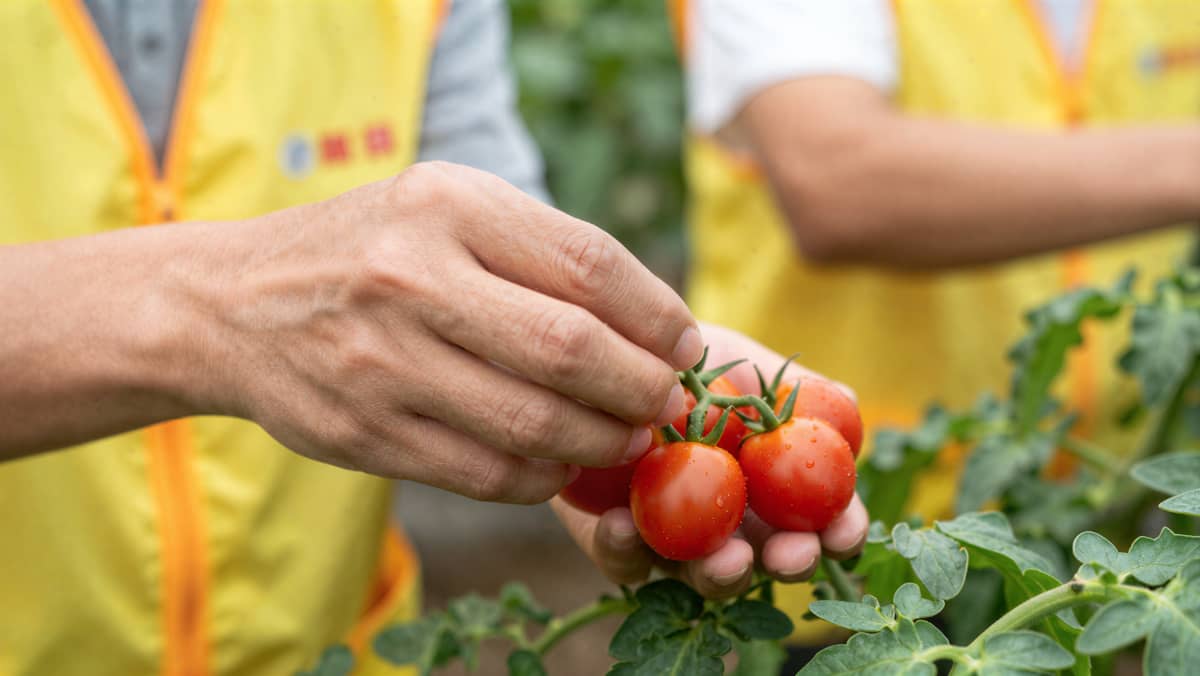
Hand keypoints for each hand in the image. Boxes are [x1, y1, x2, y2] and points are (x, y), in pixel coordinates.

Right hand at [181, 162, 699, 502]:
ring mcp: (383, 362)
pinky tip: (560, 463)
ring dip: (602, 442)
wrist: (233, 305)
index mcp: (447, 206)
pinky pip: (486, 472)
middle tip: (667, 402)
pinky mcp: (366, 434)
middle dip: (642, 387)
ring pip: (533, 424)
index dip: (656, 314)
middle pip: (571, 350)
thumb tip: (656, 323)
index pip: (589, 264)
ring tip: (626, 438)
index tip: (685, 344)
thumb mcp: (446, 209)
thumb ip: (541, 251)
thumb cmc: (371, 250)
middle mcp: (411, 278)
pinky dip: (542, 477)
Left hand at [552, 323, 868, 597]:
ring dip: (718, 574)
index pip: (823, 523)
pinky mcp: (620, 546)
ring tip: (720, 558)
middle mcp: (734, 527)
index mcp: (776, 491)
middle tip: (789, 555)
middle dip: (787, 563)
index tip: (844, 530)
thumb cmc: (689, 365)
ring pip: (704, 578)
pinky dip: (625, 549)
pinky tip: (620, 523)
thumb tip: (849, 399)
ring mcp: (678, 545)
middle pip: (771, 563)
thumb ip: (788, 386)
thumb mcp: (738, 361)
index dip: (842, 533)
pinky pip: (625, 561)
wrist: (608, 363)